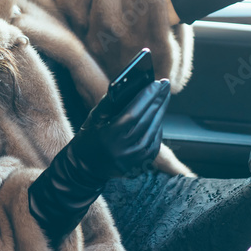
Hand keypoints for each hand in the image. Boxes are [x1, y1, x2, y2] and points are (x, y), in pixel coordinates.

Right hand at [26, 79, 169, 248]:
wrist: (85, 167)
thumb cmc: (89, 137)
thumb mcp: (95, 117)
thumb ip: (110, 102)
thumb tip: (129, 84)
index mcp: (110, 136)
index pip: (133, 113)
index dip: (147, 97)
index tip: (157, 83)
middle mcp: (124, 150)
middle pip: (147, 120)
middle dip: (158, 100)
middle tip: (165, 85)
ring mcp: (134, 159)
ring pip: (154, 131)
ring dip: (160, 112)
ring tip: (163, 97)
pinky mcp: (141, 165)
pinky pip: (155, 142)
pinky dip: (158, 127)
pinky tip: (158, 115)